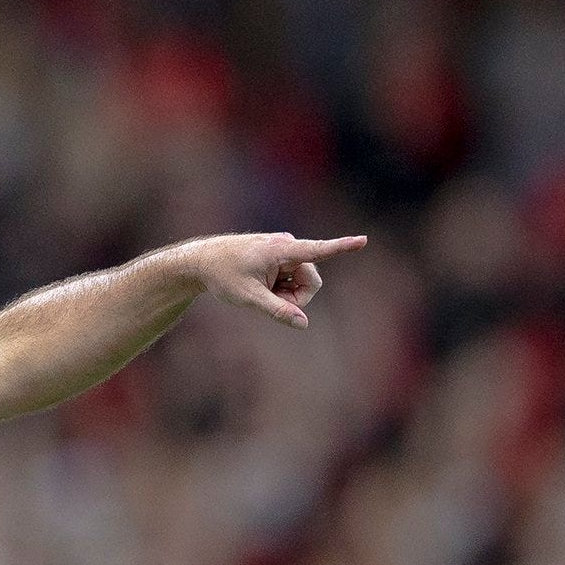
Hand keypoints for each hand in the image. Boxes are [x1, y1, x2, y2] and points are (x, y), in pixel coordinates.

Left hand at [164, 232, 367, 328]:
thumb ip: (276, 311)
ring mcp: (283, 251)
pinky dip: (281, 288)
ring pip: (302, 282)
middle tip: (270, 302)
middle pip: (311, 281)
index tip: (363, 240)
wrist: (201, 262)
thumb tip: (303, 324)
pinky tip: (261, 285)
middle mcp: (286, 246)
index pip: (317, 250)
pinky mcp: (280, 256)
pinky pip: (292, 278)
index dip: (341, 247)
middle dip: (296, 297)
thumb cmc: (222, 276)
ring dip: (287, 293)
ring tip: (261, 291)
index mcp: (281, 250)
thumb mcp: (248, 298)